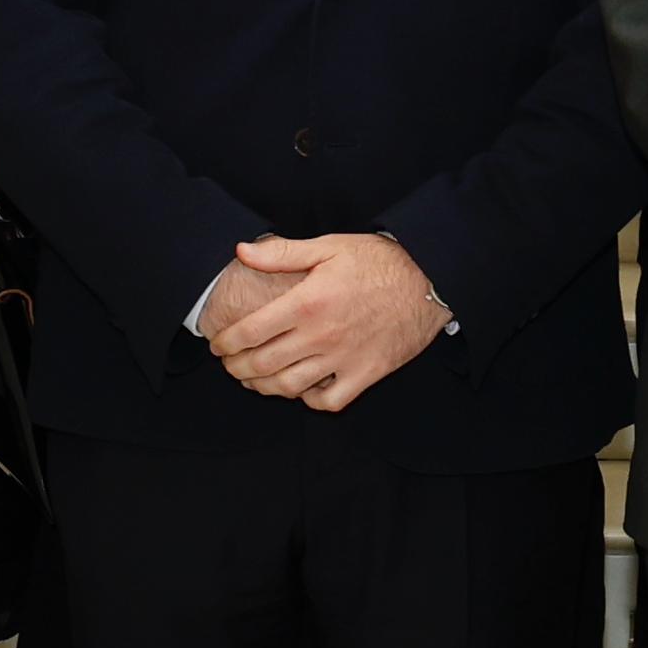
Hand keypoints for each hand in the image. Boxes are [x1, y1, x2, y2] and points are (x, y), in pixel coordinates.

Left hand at [205, 236, 447, 412]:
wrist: (429, 280)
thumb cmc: (379, 261)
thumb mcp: (329, 246)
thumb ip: (282, 253)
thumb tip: (241, 251)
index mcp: (307, 303)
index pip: (250, 332)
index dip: (226, 342)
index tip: (218, 344)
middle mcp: (321, 335)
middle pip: (263, 364)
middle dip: (237, 368)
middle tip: (230, 365)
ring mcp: (344, 358)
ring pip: (290, 387)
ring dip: (264, 387)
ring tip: (255, 380)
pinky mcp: (367, 374)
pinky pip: (330, 401)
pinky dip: (310, 400)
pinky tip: (303, 389)